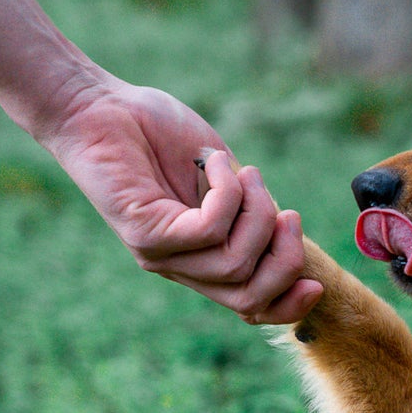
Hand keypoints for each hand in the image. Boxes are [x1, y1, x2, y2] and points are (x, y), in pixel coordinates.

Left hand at [41, 75, 322, 324]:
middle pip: (249, 296)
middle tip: (287, 213)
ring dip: (256, 213)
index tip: (316, 285)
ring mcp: (159, 254)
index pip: (248, 307)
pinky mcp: (144, 233)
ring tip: (245, 172)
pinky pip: (208, 230)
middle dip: (285, 259)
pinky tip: (211, 162)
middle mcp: (178, 267)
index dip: (286, 306)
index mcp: (199, 260)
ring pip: (235, 263)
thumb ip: (247, 210)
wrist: (95, 104)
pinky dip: (226, 193)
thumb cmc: (156, 131)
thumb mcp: (220, 177)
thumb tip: (284, 229)